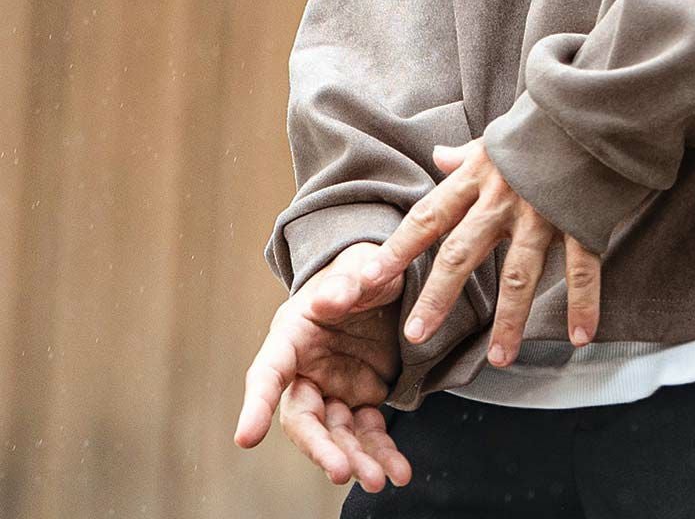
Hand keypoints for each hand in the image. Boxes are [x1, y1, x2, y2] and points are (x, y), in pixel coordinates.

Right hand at [233, 240, 413, 493]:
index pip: (267, 373)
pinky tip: (398, 471)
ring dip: (356, 459)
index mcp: (292, 336)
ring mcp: (334, 387)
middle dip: (320, 447)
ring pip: (337, 434)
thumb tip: (328, 300)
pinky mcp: (361, 397)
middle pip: (304, 418)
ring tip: (378, 480)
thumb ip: (346, 282)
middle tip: (341, 471)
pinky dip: (382, 452)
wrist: (386, 279)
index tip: (246, 437)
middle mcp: (306, 369)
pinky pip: (368, 432)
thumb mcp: (357, 266)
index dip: (255, 404)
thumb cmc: (361, 269)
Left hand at [367, 138, 601, 367]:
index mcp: (478, 177)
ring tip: (499, 358)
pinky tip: (578, 338)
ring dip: (509, 319)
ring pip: (519, 274)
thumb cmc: (541, 122)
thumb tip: (439, 156)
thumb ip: (467, 155)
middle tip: (416, 335)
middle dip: (438, 296)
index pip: (428, 217)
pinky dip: (582, 304)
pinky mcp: (581, 219)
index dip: (398, 249)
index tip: (367, 280)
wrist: (592, 104)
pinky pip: (582, 269)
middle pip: (462, 253)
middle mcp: (502, 199)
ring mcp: (542, 212)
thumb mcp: (496, 135)